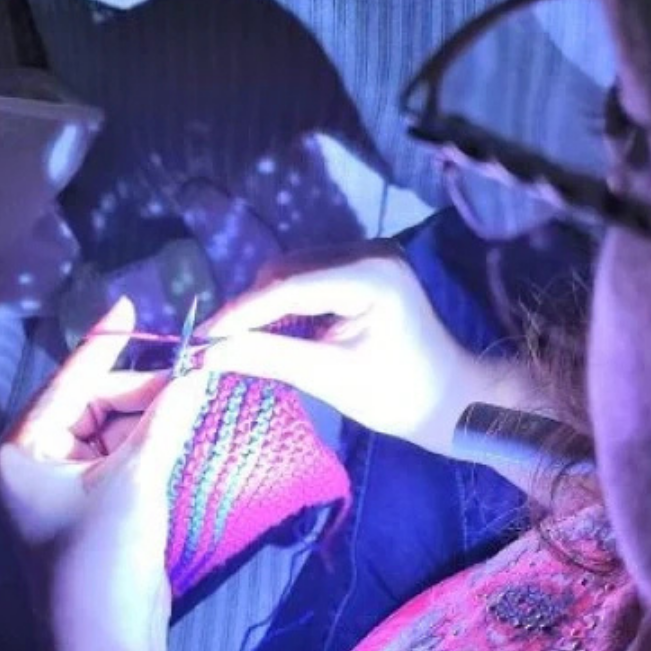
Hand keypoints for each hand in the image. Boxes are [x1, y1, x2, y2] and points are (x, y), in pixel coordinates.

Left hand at [0, 297, 208, 650]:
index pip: (67, 382)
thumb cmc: (104, 551)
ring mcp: (61, 488)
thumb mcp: (136, 477)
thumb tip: (199, 371)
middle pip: (91, 405)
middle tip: (189, 376)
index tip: (128, 307)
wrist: (106, 637)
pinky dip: (147, 444)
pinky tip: (179, 429)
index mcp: (22, 449)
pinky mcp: (90, 509)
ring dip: (148, 417)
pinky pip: (119, 459)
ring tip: (191, 400)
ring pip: (109, 432)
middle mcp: (33, 463)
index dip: (103, 345)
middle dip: (139, 390)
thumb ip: (166, 418)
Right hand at [200, 242, 542, 453]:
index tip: (200, 338)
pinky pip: (309, 280)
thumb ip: (267, 357)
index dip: (240, 313)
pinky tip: (275, 335)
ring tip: (243, 345)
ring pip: (293, 275)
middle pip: (286, 273)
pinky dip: (287, 306)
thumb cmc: (398, 395)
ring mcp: (368, 256)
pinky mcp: (364, 268)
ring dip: (266, 308)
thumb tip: (206, 353)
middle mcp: (369, 251)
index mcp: (371, 275)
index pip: (288, 287)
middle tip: (217, 348)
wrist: (449, 399)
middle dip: (251, 310)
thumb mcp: (329, 377)